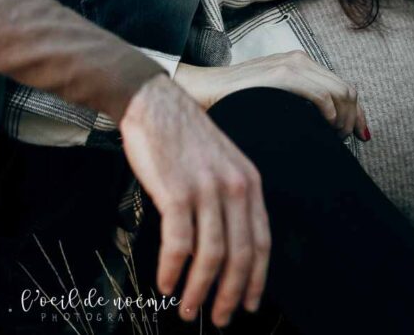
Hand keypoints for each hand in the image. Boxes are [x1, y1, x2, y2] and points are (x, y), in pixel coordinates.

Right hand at [119, 74, 270, 327]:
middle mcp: (233, 187)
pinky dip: (173, 270)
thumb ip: (229, 195)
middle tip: (219, 319)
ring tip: (188, 309)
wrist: (152, 101)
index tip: (250, 304)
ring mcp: (206, 189)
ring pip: (211, 257)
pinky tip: (166, 283)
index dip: (257, 279)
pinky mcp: (176, 192)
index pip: (262, 242)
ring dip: (199, 291)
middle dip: (231, 296)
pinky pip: (179, 244)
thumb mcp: (220, 159)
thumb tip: (226, 242)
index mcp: (248, 180)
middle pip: (240, 256)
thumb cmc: (180, 131)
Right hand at [175, 51, 368, 140]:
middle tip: (344, 141)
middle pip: (347, 89)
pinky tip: (321, 128)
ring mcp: (290, 65)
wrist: (204, 91)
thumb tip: (325, 125)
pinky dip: (330, 116)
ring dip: (344, 120)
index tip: (361, 135)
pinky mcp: (281, 75)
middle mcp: (298, 59)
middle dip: (354, 118)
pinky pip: (321, 96)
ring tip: (332, 138)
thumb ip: (298, 103)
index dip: (357, 112)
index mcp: (298, 63)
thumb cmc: (235, 101)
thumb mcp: (274, 99)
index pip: (342, 85)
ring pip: (340, 92)